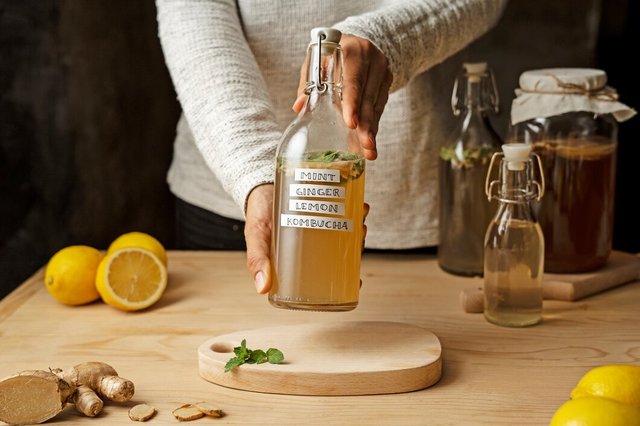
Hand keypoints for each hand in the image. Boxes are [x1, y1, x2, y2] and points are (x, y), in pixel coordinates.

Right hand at [245, 185, 369, 294]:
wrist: (258, 183)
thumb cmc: (258, 213)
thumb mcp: (256, 236)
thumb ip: (257, 259)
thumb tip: (262, 289)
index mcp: (300, 256)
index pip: (327, 273)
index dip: (345, 280)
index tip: (357, 280)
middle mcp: (314, 242)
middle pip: (342, 250)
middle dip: (356, 245)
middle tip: (359, 232)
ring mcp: (322, 222)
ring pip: (347, 230)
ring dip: (359, 226)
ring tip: (360, 216)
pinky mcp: (325, 203)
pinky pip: (346, 209)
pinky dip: (356, 208)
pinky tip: (360, 204)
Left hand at [293, 34, 392, 160]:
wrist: (355, 42)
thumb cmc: (331, 54)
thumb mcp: (316, 62)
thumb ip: (308, 83)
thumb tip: (299, 107)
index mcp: (352, 50)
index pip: (353, 81)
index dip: (352, 103)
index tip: (351, 123)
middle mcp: (371, 59)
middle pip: (368, 96)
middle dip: (366, 123)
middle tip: (364, 145)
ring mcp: (382, 70)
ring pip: (376, 104)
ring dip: (372, 128)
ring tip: (369, 149)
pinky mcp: (387, 81)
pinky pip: (380, 105)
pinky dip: (374, 123)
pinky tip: (369, 139)